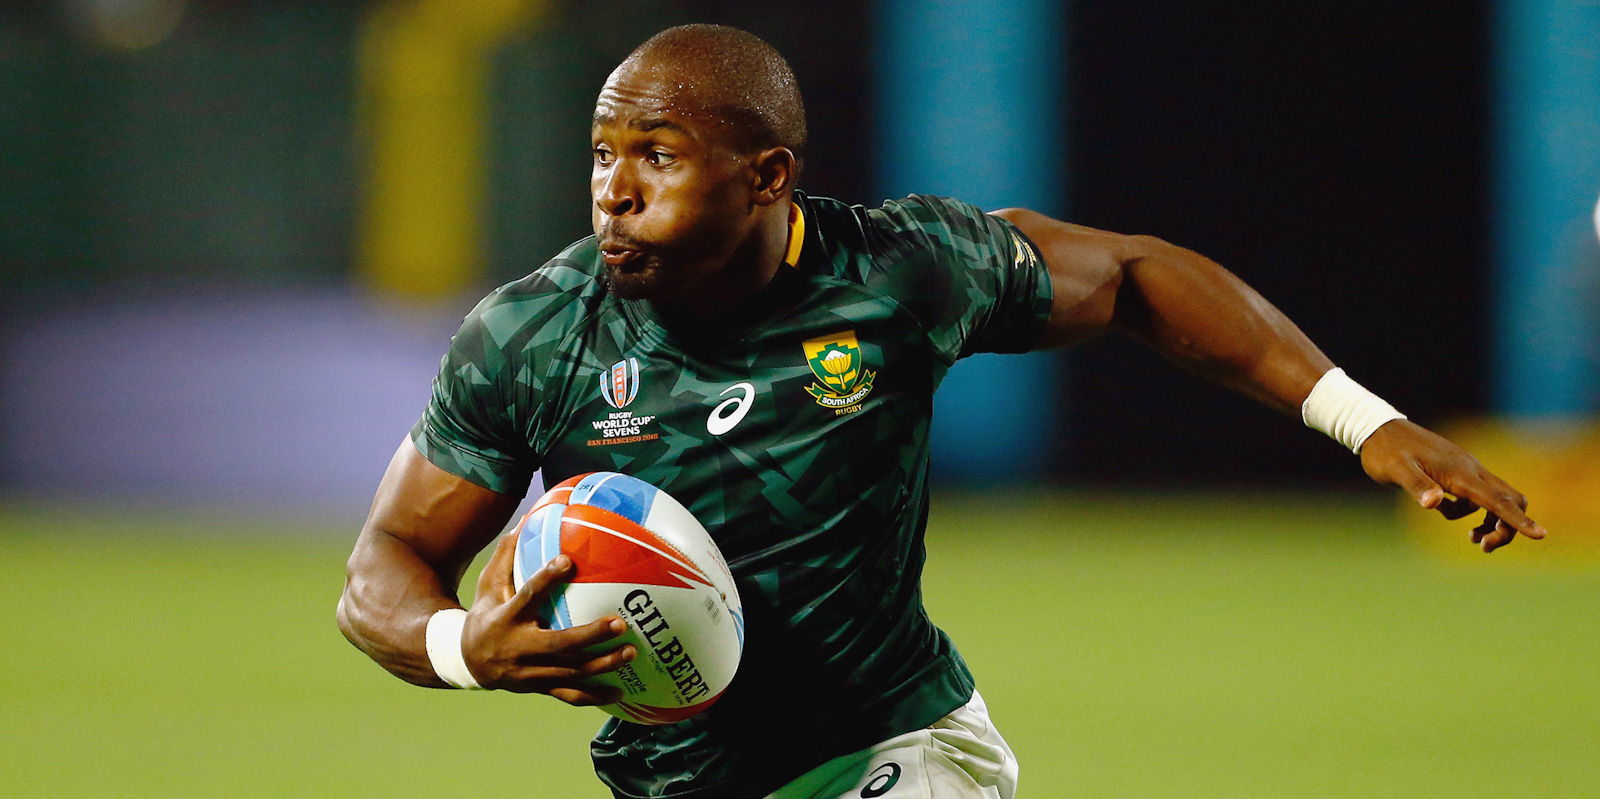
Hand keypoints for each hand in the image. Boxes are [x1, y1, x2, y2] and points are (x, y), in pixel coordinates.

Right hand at [459, 530, 634, 702]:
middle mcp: (518, 648)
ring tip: (630, 652)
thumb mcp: (488, 585)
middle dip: (590, 635)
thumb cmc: (484, 614)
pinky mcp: (539, 688)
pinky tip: (620, 691)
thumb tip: (526, 520)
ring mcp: (530, 673)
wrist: (467, 661)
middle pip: (557, 644)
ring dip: (602, 664)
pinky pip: (569, 695)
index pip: (527, 595)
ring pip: (569, 672)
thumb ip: (507, 556)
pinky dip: (595, 696)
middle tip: (620, 622)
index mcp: (506, 618)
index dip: (546, 578)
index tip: (568, 561)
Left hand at [1359, 419, 1547, 552]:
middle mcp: (1470, 469)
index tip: (1540, 535)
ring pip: (1496, 499)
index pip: (1496, 500)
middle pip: (1508, 500)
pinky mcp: (1457, 471)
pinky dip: (1471, 511)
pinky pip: (1477, 496)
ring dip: (1492, 522)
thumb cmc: (1385, 453)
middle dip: (1507, 526)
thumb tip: (1435, 503)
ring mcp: (1466, 469)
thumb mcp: (1396, 471)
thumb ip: (1417, 485)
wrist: (1378, 430)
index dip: (1518, 520)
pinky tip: (1446, 511)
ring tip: (1473, 540)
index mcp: (1459, 473)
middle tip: (1483, 546)